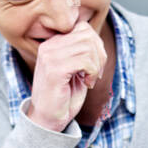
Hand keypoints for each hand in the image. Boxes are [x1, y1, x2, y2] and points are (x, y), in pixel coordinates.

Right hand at [27, 0, 106, 130]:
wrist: (47, 120)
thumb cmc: (64, 97)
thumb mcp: (76, 69)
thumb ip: (83, 51)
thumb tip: (96, 38)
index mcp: (53, 43)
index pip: (82, 27)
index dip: (96, 44)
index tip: (95, 65)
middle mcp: (48, 46)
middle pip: (88, 34)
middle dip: (100, 54)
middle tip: (96, 73)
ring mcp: (50, 56)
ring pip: (88, 46)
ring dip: (96, 65)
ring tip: (90, 79)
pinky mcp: (54, 70)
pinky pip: (85, 60)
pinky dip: (92, 72)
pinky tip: (87, 83)